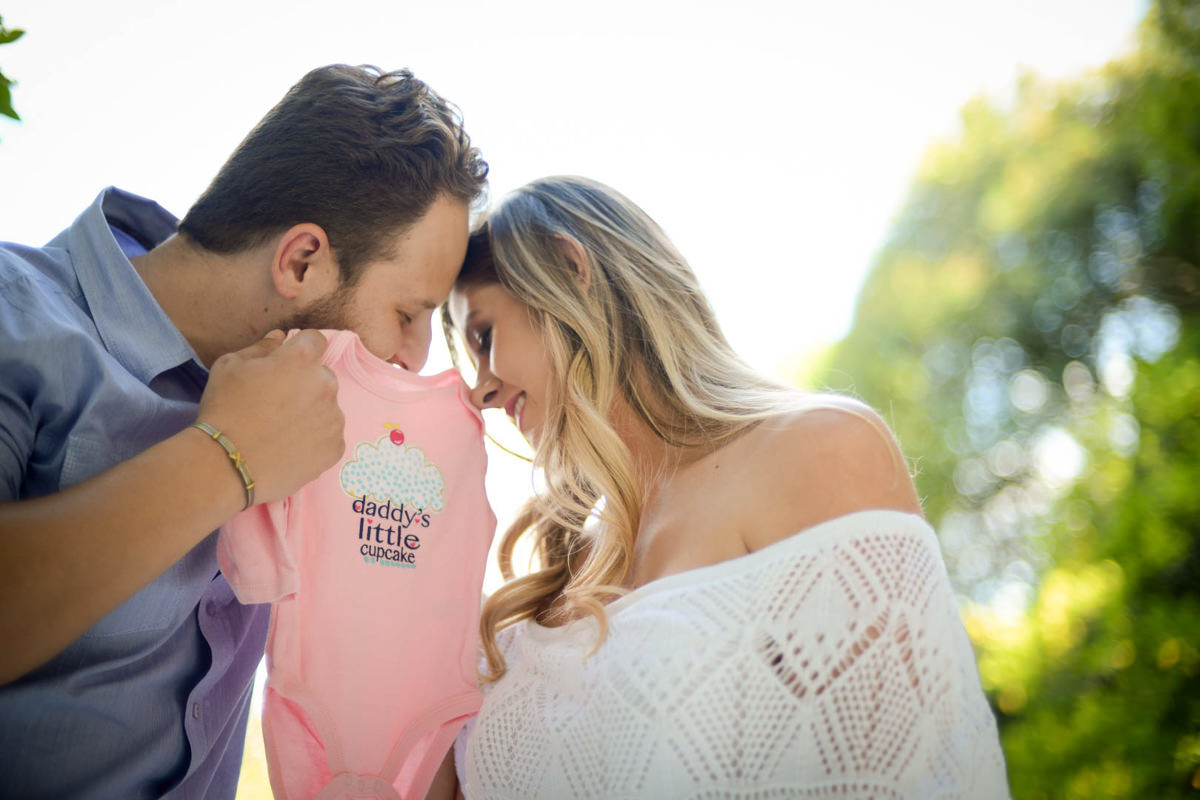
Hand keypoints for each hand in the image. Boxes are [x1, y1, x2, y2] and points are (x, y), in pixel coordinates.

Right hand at [195, 329, 343, 503]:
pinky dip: (314, 440)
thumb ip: (261, 347)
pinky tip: (289, 447)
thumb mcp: (230, 365)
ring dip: (310, 412)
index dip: (299, 350)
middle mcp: (326, 384)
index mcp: (303, 359)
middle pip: (321, 376)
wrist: (226, 465)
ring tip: (280, 429)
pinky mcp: (336, 447)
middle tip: (275, 403)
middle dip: (303, 383)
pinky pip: (328, 436)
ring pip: (327, 407)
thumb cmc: (224, 409)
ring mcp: (334, 418)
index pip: (315, 340)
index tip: (285, 365)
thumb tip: (281, 338)